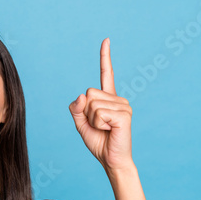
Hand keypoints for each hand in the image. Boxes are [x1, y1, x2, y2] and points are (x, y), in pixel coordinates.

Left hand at [68, 38, 132, 170]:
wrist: (111, 160)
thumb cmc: (98, 141)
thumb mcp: (80, 123)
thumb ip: (76, 108)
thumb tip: (81, 95)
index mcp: (107, 98)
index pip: (106, 73)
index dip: (105, 57)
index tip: (106, 39)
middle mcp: (118, 98)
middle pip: (88, 93)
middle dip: (86, 112)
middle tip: (98, 126)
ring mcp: (123, 105)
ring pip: (92, 104)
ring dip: (92, 120)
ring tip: (105, 129)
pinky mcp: (124, 115)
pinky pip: (99, 114)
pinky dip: (98, 125)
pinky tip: (110, 131)